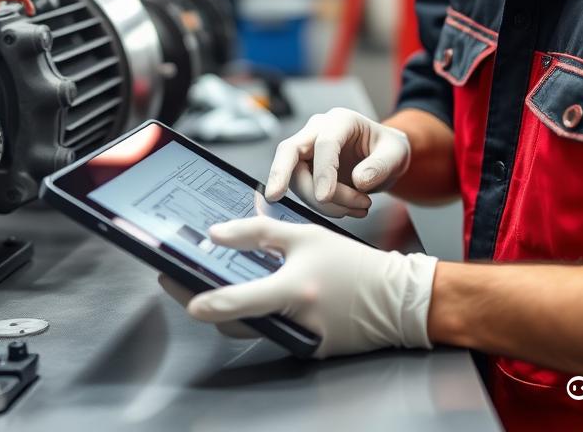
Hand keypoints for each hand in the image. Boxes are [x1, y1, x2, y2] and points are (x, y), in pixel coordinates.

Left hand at [173, 216, 437, 358]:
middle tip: (187, 292)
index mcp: (294, 290)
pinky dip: (266, 319)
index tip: (186, 298)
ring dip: (234, 313)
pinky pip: (278, 334)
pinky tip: (259, 301)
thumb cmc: (352, 264)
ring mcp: (302, 341)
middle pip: (238, 322)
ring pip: (255, 330)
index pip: (240, 299)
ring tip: (216, 291)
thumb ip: (262, 232)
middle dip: (210, 308)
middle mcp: (296, 321)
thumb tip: (218, 234)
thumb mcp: (308, 235)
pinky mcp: (311, 351)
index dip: (206, 301)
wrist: (396, 299)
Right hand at [265, 108, 410, 217]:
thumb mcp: (396, 153)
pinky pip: (303, 190)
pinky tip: (347, 210)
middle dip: (280, 173)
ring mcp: (308, 150)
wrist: (384, 157)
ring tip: (359, 207)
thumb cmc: (388, 149)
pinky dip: (322, 206)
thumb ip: (381, 166)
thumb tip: (360, 181)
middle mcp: (318, 131)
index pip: (324, 142)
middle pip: (290, 150)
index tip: (326, 196)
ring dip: (320, 201)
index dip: (323, 170)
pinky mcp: (306, 170)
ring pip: (296, 177)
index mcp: (341, 120)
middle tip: (275, 197)